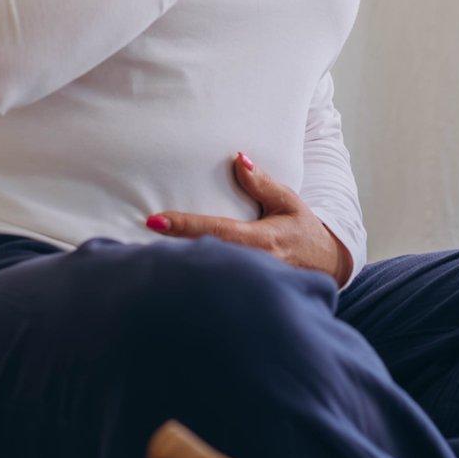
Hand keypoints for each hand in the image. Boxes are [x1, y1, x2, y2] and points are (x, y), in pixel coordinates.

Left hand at [146, 153, 352, 285]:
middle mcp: (253, 267)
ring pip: (207, 280)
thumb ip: (262, 183)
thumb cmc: (304, 233)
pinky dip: (190, 285)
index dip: (184, 226)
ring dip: (175, 271)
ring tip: (136, 262)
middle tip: (131, 244)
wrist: (327, 270)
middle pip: (204, 260)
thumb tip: (237, 158)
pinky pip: (213, 291)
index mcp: (262, 241)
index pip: (216, 231)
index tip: (153, 221)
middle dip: (169, 255)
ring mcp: (249, 287)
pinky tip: (163, 282)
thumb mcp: (288, 203)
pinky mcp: (244, 299)